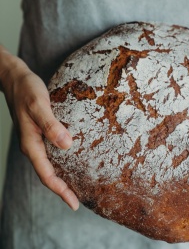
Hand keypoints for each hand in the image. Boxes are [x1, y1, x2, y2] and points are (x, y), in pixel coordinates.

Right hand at [2, 59, 78, 210]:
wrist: (16, 79)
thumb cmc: (27, 90)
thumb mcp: (39, 105)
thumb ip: (51, 125)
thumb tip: (67, 145)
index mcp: (31, 144)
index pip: (46, 174)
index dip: (60, 190)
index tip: (74, 203)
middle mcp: (33, 145)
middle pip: (48, 174)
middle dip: (62, 188)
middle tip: (78, 200)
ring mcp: (36, 139)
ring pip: (50, 165)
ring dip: (62, 177)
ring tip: (77, 186)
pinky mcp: (41, 132)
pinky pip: (51, 152)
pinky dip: (62, 161)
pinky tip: (72, 159)